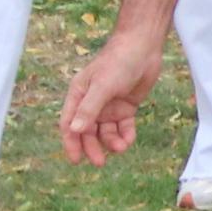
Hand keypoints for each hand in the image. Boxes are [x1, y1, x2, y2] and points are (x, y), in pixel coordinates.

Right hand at [59, 31, 166, 165]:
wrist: (142, 47)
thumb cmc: (118, 62)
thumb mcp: (102, 86)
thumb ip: (89, 109)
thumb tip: (74, 130)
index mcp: (78, 95)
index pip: (69, 124)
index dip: (71, 143)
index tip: (76, 160)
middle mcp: (91, 103)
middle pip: (87, 132)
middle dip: (93, 147)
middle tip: (100, 163)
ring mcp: (109, 105)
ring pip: (106, 131)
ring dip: (111, 142)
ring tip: (121, 147)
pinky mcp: (126, 106)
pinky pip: (123, 126)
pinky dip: (125, 134)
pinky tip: (129, 139)